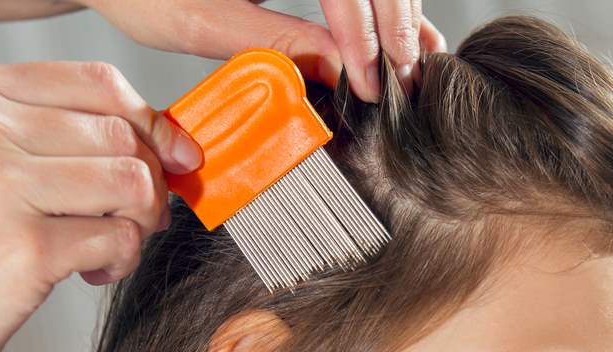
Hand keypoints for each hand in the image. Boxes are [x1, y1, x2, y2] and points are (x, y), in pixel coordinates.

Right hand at [0, 60, 201, 351]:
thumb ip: (58, 139)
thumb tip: (169, 143)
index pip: (99, 82)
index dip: (150, 123)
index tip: (169, 158)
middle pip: (124, 136)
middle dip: (149, 184)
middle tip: (130, 222)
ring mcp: (3, 185)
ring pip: (132, 184)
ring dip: (139, 225)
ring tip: (105, 250)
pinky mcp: (26, 247)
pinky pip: (120, 239)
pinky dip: (120, 262)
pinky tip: (87, 273)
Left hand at [82, 0, 446, 101]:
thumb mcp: (202, 22)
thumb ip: (274, 42)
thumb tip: (334, 71)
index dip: (362, 33)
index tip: (367, 83)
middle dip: (396, 22)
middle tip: (405, 79)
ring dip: (397, 11)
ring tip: (410, 61)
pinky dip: (380, 2)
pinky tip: (398, 34)